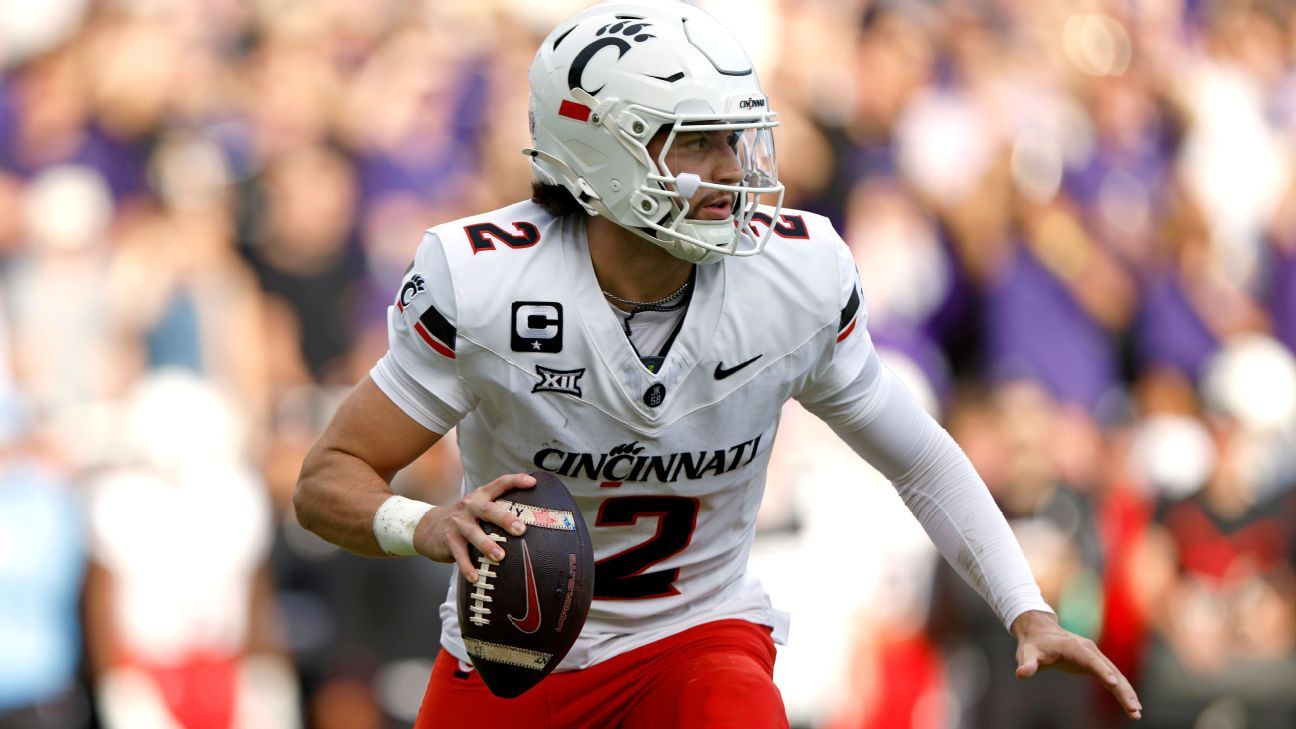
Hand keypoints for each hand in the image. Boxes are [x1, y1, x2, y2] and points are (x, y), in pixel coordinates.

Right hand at [412, 473, 533, 581]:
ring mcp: (458, 523)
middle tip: (521, 530)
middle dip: (505, 519)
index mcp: (481, 497)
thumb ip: (497, 511)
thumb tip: (530, 522)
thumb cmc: (463, 519)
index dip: (516, 481)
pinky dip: (467, 567)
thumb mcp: (477, 509)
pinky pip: (459, 554)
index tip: (532, 483)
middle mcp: (470, 507)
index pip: (500, 484)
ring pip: (473, 533)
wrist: (427, 526)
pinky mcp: (448, 539)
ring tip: (500, 557)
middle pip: (489, 510)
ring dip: (487, 545)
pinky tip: (475, 577)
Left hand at [1011, 610, 1141, 719]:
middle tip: (1134, 709)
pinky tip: (1132, 705)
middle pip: (1110, 670)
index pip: (1091, 660)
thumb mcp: (1027, 653)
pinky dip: (1123, 690)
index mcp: (1074, 647)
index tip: (1113, 684)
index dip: (1102, 671)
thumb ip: (1026, 663)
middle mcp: (1089, 650)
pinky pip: (1113, 678)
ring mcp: (1095, 656)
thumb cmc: (1033, 644)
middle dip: (1122, 690)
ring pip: (1116, 675)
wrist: (1039, 632)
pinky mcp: (1096, 664)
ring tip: (1136, 712)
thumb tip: (1021, 674)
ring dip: (1127, 693)